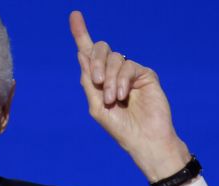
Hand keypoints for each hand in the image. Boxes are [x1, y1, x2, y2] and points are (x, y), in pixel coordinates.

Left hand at [69, 10, 191, 181]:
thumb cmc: (119, 127)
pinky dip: (122, 80)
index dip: (81, 33)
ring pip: (115, 58)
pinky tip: (122, 95)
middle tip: (97, 81)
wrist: (143, 138)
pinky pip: (128, 66)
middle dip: (96, 61)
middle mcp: (114, 73)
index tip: (74, 15)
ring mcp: (130, 72)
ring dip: (110, 79)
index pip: (88, 53)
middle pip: (101, 49)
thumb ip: (89, 79)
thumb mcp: (96, 105)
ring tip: (113, 100)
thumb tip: (81, 53)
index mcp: (99, 80)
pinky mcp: (144, 74)